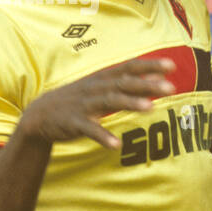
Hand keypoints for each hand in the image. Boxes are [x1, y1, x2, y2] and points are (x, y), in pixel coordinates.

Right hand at [18, 57, 175, 149]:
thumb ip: (131, 82)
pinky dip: (102, 136)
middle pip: (123, 83)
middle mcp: (95, 88)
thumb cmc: (81, 98)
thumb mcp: (104, 87)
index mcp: (103, 78)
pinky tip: (116, 145)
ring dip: (130, 104)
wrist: (39, 114)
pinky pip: (89, 129)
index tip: (171, 66)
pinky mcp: (73, 122)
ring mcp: (84, 104)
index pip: (129, 67)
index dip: (149, 65)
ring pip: (109, 101)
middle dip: (147, 85)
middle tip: (171, 88)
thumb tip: (160, 76)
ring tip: (150, 108)